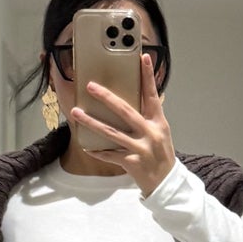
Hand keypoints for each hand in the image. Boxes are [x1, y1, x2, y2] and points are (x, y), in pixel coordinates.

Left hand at [69, 50, 174, 197]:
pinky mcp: (132, 163)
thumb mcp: (160, 132)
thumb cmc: (161, 155)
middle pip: (125, 111)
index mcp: (158, 122)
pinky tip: (86, 146)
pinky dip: (98, 151)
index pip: (152, 94)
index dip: (148, 76)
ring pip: (111, 132)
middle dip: (106, 97)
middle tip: (91, 86)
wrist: (166, 183)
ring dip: (91, 122)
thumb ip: (148, 116)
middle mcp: (150, 133)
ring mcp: (140, 149)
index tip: (143, 57)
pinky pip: (110, 155)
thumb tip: (131, 99)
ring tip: (76, 113)